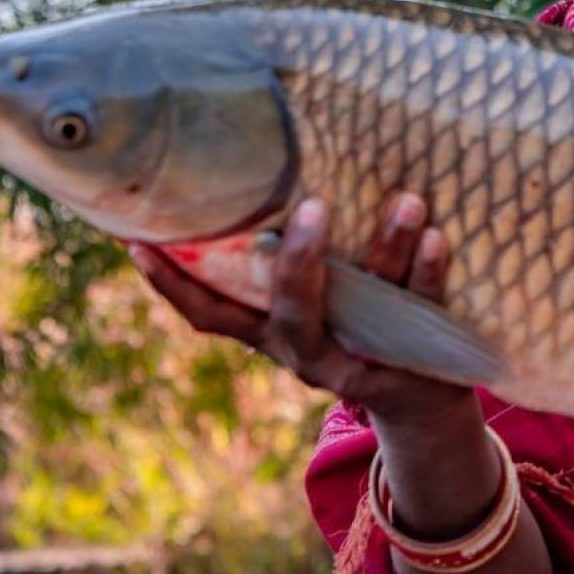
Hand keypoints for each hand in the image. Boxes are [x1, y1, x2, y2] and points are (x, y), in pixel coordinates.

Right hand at [130, 193, 467, 421]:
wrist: (421, 402)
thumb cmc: (353, 325)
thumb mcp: (314, 299)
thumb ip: (286, 258)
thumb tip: (266, 170)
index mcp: (272, 333)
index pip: (210, 315)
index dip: (171, 285)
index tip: (136, 241)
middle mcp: (307, 350)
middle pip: (293, 313)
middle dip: (299, 262)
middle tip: (312, 204)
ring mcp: (360, 360)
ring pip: (372, 303)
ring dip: (388, 246)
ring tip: (407, 200)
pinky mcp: (413, 361)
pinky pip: (424, 308)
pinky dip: (429, 270)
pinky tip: (436, 235)